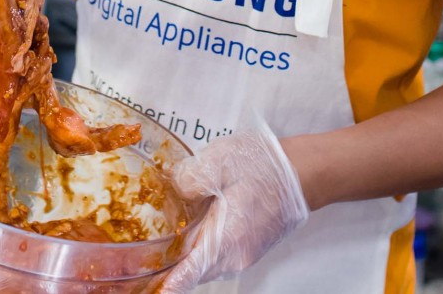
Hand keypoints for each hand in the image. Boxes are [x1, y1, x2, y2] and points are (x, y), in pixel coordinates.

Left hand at [160, 125, 308, 291]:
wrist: (302, 171)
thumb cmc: (265, 166)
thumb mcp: (220, 161)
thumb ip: (189, 177)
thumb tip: (170, 188)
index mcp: (227, 238)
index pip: (188, 273)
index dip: (166, 285)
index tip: (149, 290)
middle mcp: (236, 255)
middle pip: (193, 271)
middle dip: (167, 270)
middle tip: (140, 262)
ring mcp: (244, 254)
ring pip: (205, 264)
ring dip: (183, 258)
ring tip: (157, 245)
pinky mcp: (248, 246)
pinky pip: (217, 256)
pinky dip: (199, 250)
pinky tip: (187, 231)